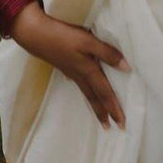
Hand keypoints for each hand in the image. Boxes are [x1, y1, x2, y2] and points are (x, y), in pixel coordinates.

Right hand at [10, 2, 129, 131]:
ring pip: (87, 92)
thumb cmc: (63, 36)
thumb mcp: (87, 41)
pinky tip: (86, 89)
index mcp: (88, 70)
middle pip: (95, 97)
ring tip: (102, 117)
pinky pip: (80, 84)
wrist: (35, 34)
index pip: (104, 93)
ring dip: (96, 105)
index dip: (114, 108)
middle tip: (112, 128)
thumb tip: (127, 68)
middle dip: (104, 113)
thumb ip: (106, 53)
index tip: (122, 124)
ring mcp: (70, 71)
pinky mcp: (64, 65)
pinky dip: (87, 92)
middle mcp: (79, 74)